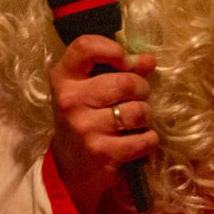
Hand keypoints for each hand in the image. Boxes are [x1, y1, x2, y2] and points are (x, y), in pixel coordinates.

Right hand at [49, 34, 157, 213]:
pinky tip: (140, 139)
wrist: (69, 167)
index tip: (125, 61)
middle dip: (141, 88)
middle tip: (138, 96)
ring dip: (145, 114)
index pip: (85, 46)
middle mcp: (70, 100)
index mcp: (64, 77)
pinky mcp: (101, 152)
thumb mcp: (90, 89)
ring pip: (137, 111)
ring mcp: (85, 127)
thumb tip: (148, 61)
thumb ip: (118, 70)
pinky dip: (149, 139)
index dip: (112, 49)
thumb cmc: (84, 117)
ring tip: (136, 119)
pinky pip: (143, 139)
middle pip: (124, 82)